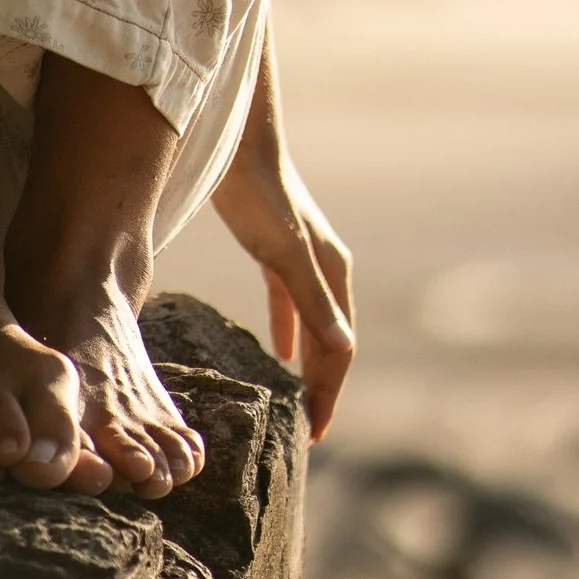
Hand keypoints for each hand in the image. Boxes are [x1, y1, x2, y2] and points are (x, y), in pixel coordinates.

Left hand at [208, 100, 355, 437]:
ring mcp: (303, 260)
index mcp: (334, 274)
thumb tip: (340, 350)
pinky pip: (291, 304)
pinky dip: (290, 332)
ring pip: (313, 324)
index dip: (331, 392)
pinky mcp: (277, 251)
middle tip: (311, 430)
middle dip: (325, 386)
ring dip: (310, 364)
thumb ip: (311, 300)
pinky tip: (279, 352)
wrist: (238, 145)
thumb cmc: (259, 196)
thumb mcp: (284, 252)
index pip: (340, 348)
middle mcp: (326, 269)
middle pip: (331, 340)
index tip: (317, 433)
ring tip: (299, 401)